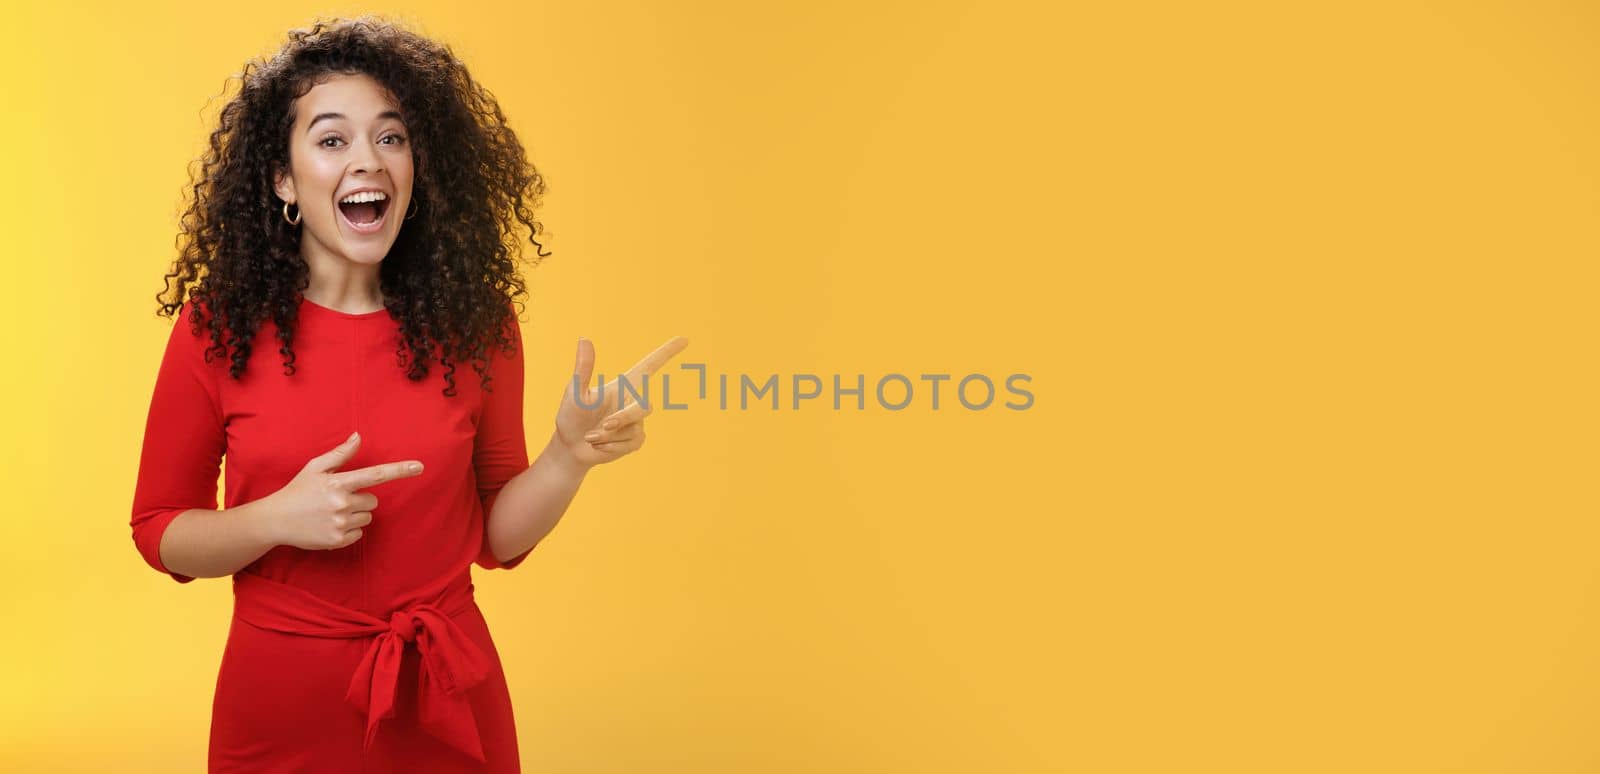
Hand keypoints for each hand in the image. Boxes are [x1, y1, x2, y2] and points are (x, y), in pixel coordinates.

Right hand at [260, 432, 424, 549]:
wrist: (275, 520)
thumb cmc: (298, 491)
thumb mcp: (315, 468)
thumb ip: (340, 454)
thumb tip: (358, 436)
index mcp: (338, 482)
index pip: (376, 474)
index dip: (399, 470)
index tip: (419, 467)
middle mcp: (342, 503)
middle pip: (373, 501)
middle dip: (360, 499)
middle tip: (337, 499)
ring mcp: (341, 523)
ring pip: (368, 518)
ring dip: (355, 515)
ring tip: (331, 513)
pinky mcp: (338, 540)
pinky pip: (360, 534)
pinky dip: (349, 530)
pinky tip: (330, 525)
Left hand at [554, 335, 688, 467]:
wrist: (570, 447)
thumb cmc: (570, 415)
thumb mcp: (575, 392)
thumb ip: (583, 369)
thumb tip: (584, 339)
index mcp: (623, 385)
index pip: (650, 365)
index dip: (667, 352)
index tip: (684, 339)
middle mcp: (632, 401)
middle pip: (645, 407)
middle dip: (624, 418)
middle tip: (604, 426)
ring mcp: (636, 422)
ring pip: (634, 428)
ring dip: (608, 436)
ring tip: (590, 437)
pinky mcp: (635, 440)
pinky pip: (633, 443)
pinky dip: (611, 447)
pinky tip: (599, 446)